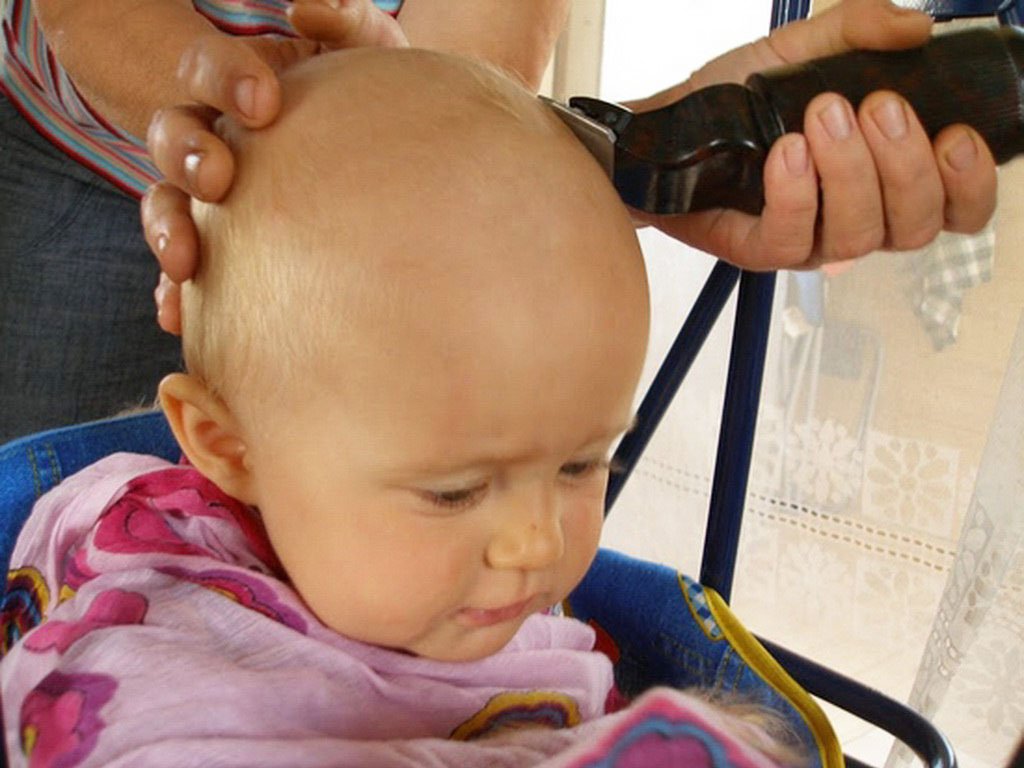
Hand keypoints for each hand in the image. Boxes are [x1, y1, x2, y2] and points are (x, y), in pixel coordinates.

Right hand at [143, 0, 406, 333]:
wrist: (369, 155)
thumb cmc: (359, 98)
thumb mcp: (360, 52)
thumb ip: (344, 21)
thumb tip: (307, 5)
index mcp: (234, 90)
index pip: (208, 70)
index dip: (227, 80)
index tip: (264, 100)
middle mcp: (211, 139)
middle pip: (173, 138)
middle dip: (189, 157)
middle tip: (218, 180)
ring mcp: (205, 195)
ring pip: (165, 204)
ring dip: (168, 231)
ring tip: (184, 262)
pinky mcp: (219, 244)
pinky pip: (184, 267)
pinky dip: (176, 291)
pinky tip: (178, 315)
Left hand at [633, 0, 997, 270]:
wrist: (667, 126)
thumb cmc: (736, 99)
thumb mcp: (802, 50)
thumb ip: (860, 31)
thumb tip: (916, 28)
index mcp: (883, 181)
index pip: (955, 209)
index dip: (968, 183)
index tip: (956, 136)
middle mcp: (855, 218)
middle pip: (914, 226)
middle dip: (906, 165)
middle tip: (878, 108)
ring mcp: (808, 240)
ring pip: (859, 236)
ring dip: (851, 172)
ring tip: (824, 115)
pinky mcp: (759, 250)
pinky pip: (793, 239)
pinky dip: (797, 193)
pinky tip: (787, 152)